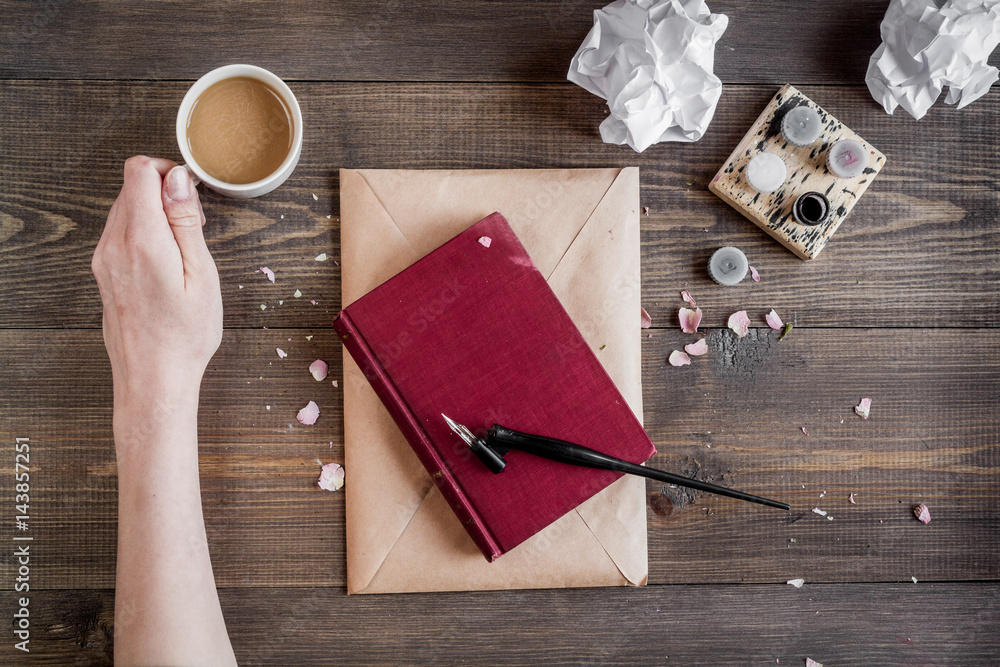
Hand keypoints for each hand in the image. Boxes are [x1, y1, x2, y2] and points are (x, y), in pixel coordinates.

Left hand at [92, 156, 221, 398]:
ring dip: (154, 212)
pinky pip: (119, 233)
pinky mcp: (103, 273)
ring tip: (183, 247)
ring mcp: (103, 260)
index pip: (139, 172)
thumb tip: (177, 179)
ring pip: (125, 209)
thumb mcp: (201, 274)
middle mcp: (113, 245)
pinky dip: (143, 231)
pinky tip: (166, 261)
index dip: (168, 171)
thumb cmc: (185, 335)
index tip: (191, 194)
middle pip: (131, 187)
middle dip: (164, 192)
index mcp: (142, 240)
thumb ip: (185, 222)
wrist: (154, 379)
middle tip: (194, 224)